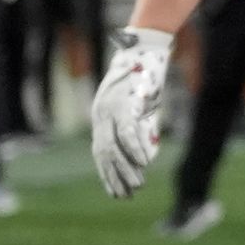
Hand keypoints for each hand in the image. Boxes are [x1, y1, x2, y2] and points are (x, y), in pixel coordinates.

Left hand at [88, 26, 170, 199]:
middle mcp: (101, 113)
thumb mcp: (139, 108)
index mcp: (101, 115)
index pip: (100, 151)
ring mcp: (111, 108)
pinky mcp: (125, 103)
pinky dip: (135, 148)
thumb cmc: (143, 78)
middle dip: (115, 176)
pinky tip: (144, 163)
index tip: (115, 192)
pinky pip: (128, 131)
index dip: (106, 173)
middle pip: (104, 152)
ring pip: (114, 145)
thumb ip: (141, 132)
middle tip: (125, 196)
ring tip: (137, 184)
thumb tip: (145, 160)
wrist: (144, 48)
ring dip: (126, 167)